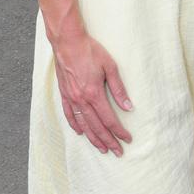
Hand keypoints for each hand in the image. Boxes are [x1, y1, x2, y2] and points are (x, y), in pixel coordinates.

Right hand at [52, 32, 133, 155]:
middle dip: (108, 140)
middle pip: (97, 126)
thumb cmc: (90, 51)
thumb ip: (119, 88)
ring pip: (83, 125)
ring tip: (102, 148)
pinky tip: (81, 132)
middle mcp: (81, 100)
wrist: (68, 42)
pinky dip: (76, 125)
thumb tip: (128, 106)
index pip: (109, 119)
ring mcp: (71, 98)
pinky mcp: (64, 94)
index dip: (119, 131)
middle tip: (117, 151)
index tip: (127, 139)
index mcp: (94, 94)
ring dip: (93, 138)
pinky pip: (70, 115)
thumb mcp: (110, 66)